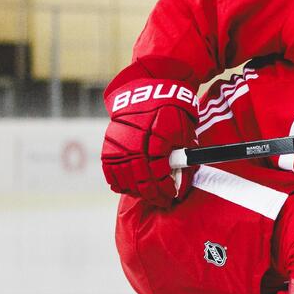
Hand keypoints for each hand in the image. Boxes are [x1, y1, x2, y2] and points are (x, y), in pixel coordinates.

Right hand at [102, 79, 196, 206]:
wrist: (145, 92)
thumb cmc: (170, 112)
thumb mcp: (184, 130)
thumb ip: (184, 155)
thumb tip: (183, 181)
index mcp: (157, 137)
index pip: (160, 174)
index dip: (166, 189)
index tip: (172, 195)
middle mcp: (136, 142)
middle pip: (142, 179)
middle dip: (154, 195)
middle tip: (162, 202)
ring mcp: (120, 144)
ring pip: (125, 178)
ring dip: (137, 192)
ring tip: (148, 196)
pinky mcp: (109, 145)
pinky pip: (110, 171)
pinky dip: (119, 183)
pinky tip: (129, 188)